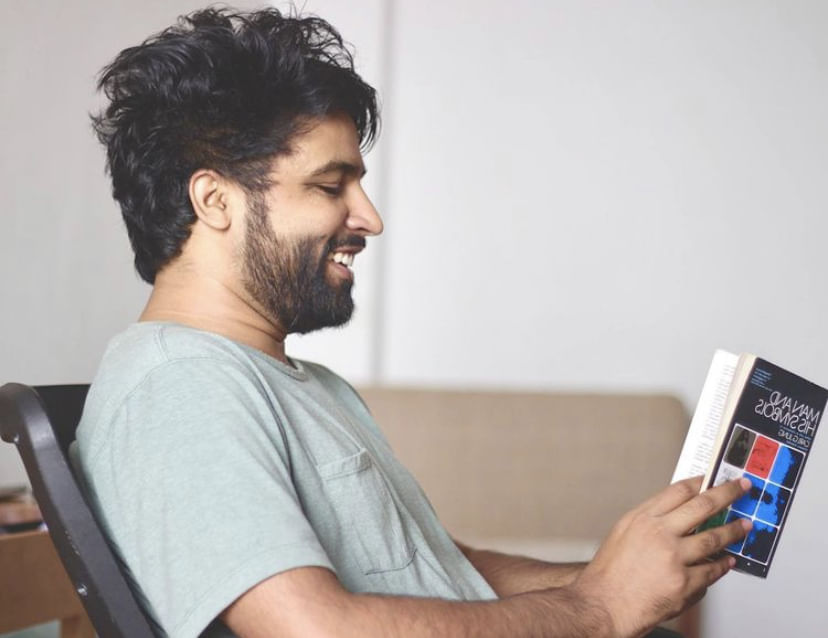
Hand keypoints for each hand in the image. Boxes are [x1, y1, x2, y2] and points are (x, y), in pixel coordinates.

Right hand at [573, 476, 750, 637]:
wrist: (604, 605)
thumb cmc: (609, 574)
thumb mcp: (622, 534)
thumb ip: (649, 521)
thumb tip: (677, 514)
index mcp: (642, 518)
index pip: (678, 491)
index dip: (700, 482)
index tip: (713, 479)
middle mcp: (659, 534)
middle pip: (702, 506)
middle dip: (727, 493)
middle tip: (741, 488)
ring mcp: (673, 558)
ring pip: (713, 539)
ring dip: (733, 531)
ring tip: (744, 526)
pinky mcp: (684, 584)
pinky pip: (711, 571)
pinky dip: (722, 566)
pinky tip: (727, 562)